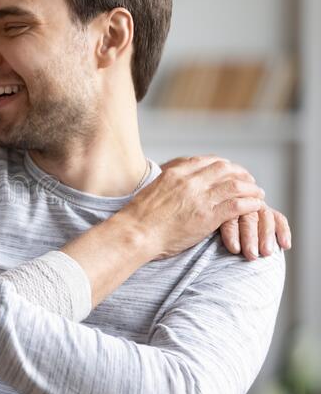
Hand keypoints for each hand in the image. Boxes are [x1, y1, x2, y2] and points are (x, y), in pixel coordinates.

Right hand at [120, 156, 280, 260]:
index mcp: (175, 172)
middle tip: (249, 180)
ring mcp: (200, 197)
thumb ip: (167, 184)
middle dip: (241, 173)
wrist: (136, 233)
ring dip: (251, 188)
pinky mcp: (209, 216)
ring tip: (258, 193)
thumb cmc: (138, 218)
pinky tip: (256, 206)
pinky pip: (238, 205)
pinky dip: (251, 204)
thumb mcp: (152, 190)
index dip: (223, 165)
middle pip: (225, 169)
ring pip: (236, 185)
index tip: (230, 170)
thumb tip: (172, 186)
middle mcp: (190, 181)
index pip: (206, 161)